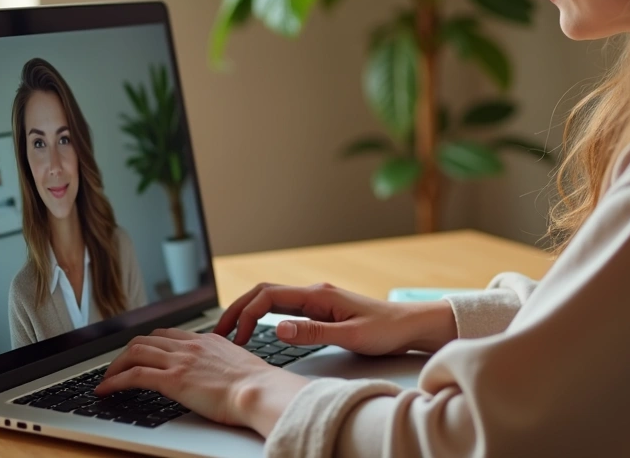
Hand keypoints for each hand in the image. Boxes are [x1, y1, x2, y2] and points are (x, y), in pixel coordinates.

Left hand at [94, 327, 303, 427]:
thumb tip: (218, 376)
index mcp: (207, 340)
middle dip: (127, 353)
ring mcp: (180, 360)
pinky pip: (133, 375)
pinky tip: (105, 390)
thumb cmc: (257, 386)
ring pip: (135, 352)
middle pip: (147, 339)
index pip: (168, 335)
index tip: (141, 355)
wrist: (260, 391)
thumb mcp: (239, 366)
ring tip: (107, 380)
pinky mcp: (173, 379)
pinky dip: (113, 381)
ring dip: (115, 366)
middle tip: (118, 367)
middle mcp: (191, 345)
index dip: (149, 344)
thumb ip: (222, 364)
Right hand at [213, 282, 458, 355]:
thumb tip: (278, 327)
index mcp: (318, 295)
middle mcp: (314, 293)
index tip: (237, 337)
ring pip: (272, 299)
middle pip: (263, 293)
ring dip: (249, 311)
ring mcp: (316, 300)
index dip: (246, 314)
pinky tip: (258, 330)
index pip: (268, 297)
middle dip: (238, 309)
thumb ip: (313, 332)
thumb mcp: (351, 336)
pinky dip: (263, 315)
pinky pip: (283, 307)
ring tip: (232, 332)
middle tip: (220, 331)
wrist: (410, 325)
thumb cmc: (386, 330)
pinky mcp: (321, 309)